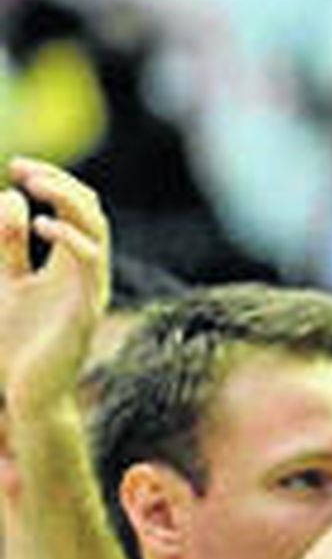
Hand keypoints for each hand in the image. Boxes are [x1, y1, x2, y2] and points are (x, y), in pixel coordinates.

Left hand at [0, 159, 108, 424]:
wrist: (27, 391)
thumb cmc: (16, 340)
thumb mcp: (3, 279)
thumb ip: (6, 241)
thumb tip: (12, 197)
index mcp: (70, 264)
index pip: (76, 209)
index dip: (51, 180)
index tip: (17, 167)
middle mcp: (88, 273)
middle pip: (90, 211)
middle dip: (59, 182)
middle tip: (22, 170)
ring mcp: (91, 290)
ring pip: (96, 231)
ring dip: (66, 201)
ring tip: (33, 186)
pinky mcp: (86, 309)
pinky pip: (91, 264)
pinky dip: (69, 239)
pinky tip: (41, 227)